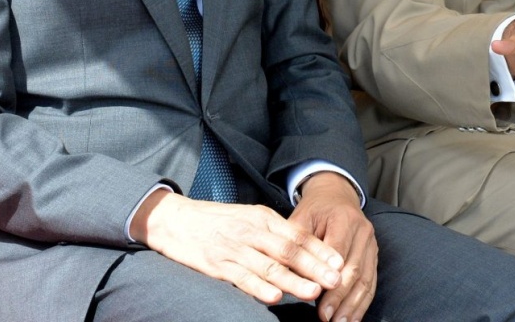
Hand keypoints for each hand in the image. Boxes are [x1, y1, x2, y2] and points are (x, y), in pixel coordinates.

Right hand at [131, 190, 345, 304]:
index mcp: (263, 218)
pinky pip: (242, 278)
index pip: (299, 234)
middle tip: (335, 279)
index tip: (339, 262)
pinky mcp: (217, 265)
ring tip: (313, 291)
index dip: (320, 250)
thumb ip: (274, 231)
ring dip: (293, 280)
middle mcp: (252, 231)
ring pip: (269, 266)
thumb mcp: (249, 217)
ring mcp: (235, 248)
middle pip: (289, 250)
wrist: (175, 219)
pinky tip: (274, 297)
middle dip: (315, 266)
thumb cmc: (217, 221)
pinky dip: (259, 288)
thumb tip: (304, 247)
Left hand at [289, 173, 377, 321]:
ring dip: (353, 304)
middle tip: (327, 318)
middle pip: (354, 269)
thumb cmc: (315, 209)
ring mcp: (372, 244)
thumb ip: (296, 245)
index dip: (330, 279)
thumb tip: (287, 275)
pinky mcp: (374, 255)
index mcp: (344, 219)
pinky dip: (363, 302)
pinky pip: (372, 281)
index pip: (338, 253)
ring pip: (366, 279)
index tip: (318, 301)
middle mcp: (363, 231)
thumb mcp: (301, 218)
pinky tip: (353, 318)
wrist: (336, 196)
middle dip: (340, 297)